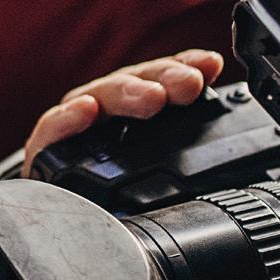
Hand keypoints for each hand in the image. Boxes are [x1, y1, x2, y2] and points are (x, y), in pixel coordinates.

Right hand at [21, 50, 225, 175]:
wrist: (61, 214)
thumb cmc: (112, 190)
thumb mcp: (157, 170)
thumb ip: (185, 150)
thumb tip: (233, 147)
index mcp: (138, 110)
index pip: (163, 80)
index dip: (186, 67)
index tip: (210, 66)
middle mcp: (109, 112)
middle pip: (135, 84)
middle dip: (165, 79)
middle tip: (188, 85)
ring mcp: (77, 128)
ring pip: (100, 98)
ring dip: (128, 93)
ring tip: (151, 98)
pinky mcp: (47, 151)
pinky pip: (52, 132)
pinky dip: (68, 120)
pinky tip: (84, 112)